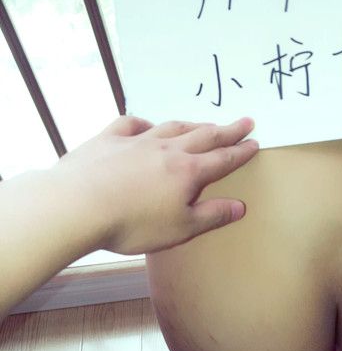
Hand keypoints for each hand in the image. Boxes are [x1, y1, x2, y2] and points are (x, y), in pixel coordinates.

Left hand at [53, 114, 258, 253]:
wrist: (78, 205)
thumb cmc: (132, 223)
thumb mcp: (181, 228)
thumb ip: (212, 215)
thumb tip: (240, 207)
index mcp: (187, 172)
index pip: (222, 159)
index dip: (240, 152)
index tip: (254, 143)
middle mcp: (166, 150)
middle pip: (203, 136)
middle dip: (226, 130)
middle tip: (245, 121)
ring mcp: (136, 141)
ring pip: (171, 127)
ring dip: (192, 124)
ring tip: (204, 123)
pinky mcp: (108, 140)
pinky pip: (131, 125)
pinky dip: (143, 123)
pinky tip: (146, 125)